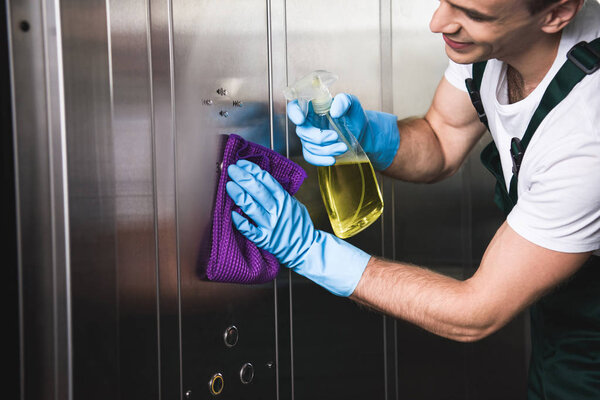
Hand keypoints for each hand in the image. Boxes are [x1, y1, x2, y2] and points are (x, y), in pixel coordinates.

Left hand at [226, 160, 370, 295]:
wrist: (306, 248)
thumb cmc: (299, 225)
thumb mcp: (294, 204)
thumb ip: (280, 194)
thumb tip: (262, 182)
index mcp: (284, 199)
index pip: (266, 180)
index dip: (252, 170)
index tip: (242, 164)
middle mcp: (276, 210)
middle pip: (257, 190)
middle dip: (242, 177)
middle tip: (231, 170)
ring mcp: (270, 225)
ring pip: (251, 207)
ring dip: (239, 195)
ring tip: (229, 185)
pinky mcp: (264, 239)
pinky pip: (250, 230)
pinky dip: (240, 222)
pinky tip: (232, 214)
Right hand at [287, 93, 399, 169]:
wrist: (361, 132)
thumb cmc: (354, 115)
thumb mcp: (352, 103)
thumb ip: (344, 101)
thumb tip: (334, 112)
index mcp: (313, 107)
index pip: (295, 107)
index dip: (294, 113)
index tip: (301, 120)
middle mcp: (308, 122)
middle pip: (302, 131)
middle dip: (318, 137)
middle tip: (336, 136)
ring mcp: (310, 137)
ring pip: (308, 146)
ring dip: (326, 149)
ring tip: (343, 147)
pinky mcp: (314, 150)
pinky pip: (310, 157)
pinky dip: (320, 160)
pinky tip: (333, 160)